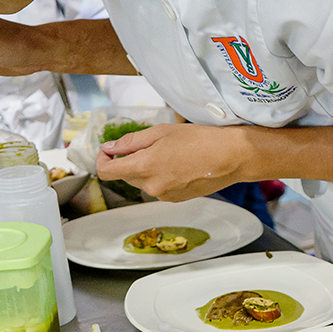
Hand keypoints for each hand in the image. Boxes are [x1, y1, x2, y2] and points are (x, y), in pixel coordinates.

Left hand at [97, 123, 246, 201]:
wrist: (230, 157)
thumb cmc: (198, 139)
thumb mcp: (160, 132)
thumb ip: (131, 142)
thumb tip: (110, 148)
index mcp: (144, 167)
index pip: (107, 172)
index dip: (102, 160)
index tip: (109, 151)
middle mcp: (151, 186)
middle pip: (125, 176)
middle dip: (129, 161)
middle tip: (149, 143)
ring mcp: (163, 195)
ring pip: (142, 182)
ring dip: (146, 168)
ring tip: (169, 153)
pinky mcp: (175, 199)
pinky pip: (158, 187)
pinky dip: (160, 176)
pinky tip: (178, 165)